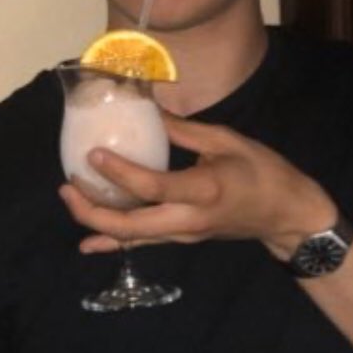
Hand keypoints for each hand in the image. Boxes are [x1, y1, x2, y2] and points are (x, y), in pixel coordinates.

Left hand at [59, 113, 337, 259]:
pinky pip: (144, 244)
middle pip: (130, 225)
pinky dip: (114, 243)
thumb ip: (185, 130)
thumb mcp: (227, 141)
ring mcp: (184, 234)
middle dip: (92, 210)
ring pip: (132, 238)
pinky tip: (89, 244)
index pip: (153, 187)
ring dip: (97, 221)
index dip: (120, 173)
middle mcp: (188, 219)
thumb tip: (150, 108)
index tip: (93, 155)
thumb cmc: (262, 171)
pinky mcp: (182, 238)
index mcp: (203, 189)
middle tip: (67, 185)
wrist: (286, 214)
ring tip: (71, 197)